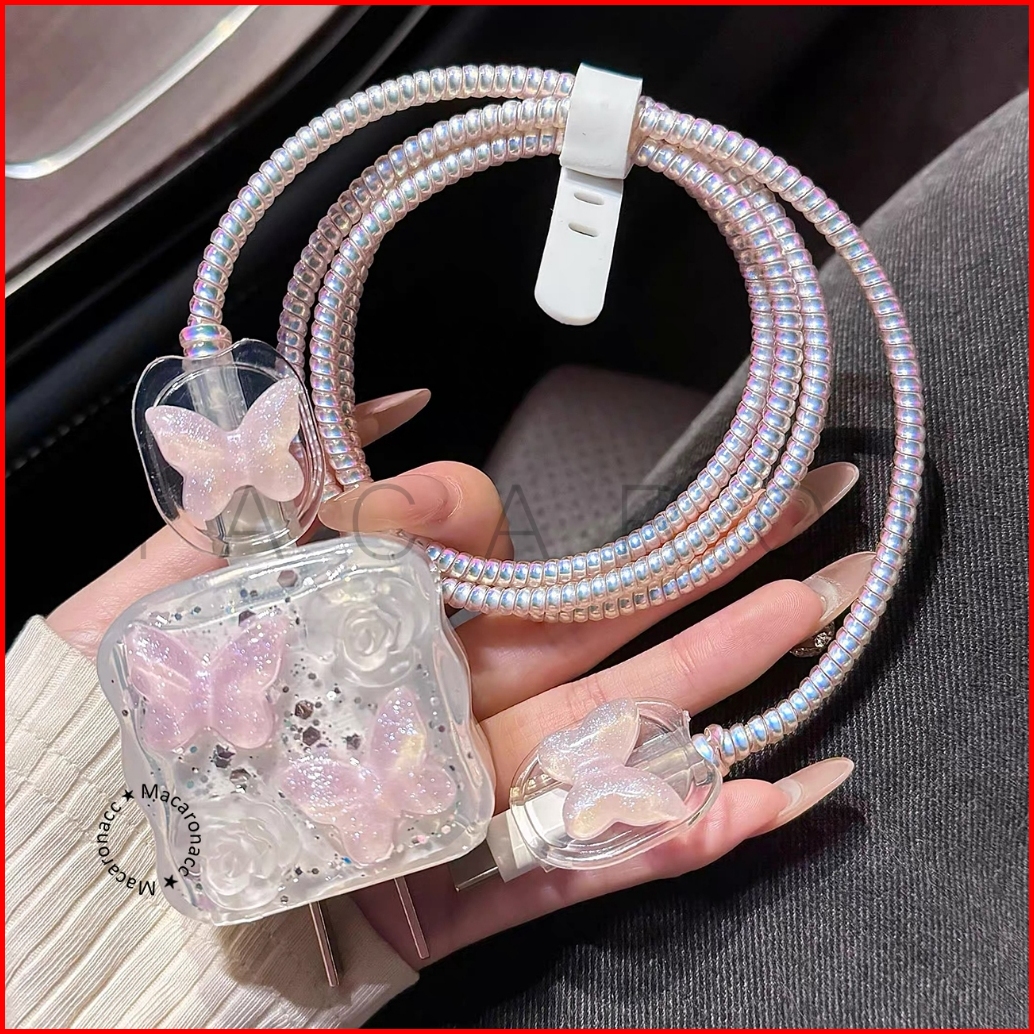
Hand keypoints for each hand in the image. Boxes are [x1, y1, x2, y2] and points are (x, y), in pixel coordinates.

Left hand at [48, 387, 862, 970]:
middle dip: (701, 578)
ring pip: (613, 730)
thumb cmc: (123, 719)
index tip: (464, 504)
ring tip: (811, 627)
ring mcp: (459, 797)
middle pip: (592, 631)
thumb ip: (293, 491)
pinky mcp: (459, 890)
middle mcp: (436, 702)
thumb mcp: (195, 580)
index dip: (495, 517)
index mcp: (378, 622)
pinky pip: (581, 862)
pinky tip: (756, 793)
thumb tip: (402, 411)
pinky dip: (672, 834)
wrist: (77, 883)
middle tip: (798, 526)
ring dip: (720, 682)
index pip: (478, 549)